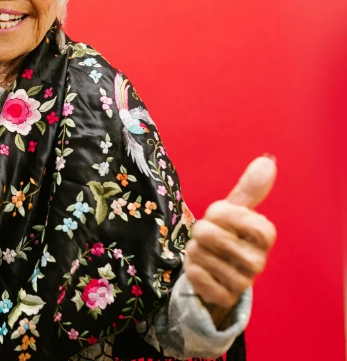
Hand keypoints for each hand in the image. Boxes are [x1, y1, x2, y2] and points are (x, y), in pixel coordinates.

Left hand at [184, 156, 276, 324]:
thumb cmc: (229, 235)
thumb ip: (250, 188)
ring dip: (194, 251)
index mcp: (265, 234)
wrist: (221, 276)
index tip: (219, 216)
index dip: (218, 213)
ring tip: (206, 254)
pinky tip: (202, 270)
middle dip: (200, 231)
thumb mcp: (236, 211)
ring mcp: (242, 282)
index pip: (232, 213)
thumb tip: (267, 160)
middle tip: (208, 237)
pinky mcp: (224, 298)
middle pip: (209, 234)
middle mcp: (258, 260)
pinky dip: (191, 268)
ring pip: (198, 254)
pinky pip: (195, 274)